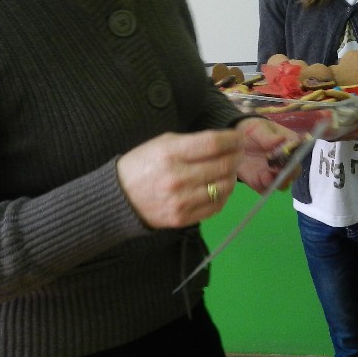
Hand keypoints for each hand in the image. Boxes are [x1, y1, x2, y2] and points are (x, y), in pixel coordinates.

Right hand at [116, 129, 241, 228]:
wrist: (119, 198)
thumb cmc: (142, 165)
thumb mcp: (161, 143)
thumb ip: (191, 142)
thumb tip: (223, 141)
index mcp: (170, 154)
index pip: (213, 144)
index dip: (232, 139)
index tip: (238, 137)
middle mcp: (178, 178)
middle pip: (223, 165)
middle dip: (237, 156)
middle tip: (238, 153)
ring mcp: (182, 201)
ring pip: (224, 187)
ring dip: (232, 176)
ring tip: (229, 170)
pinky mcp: (183, 218)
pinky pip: (216, 206)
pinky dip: (224, 195)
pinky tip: (220, 186)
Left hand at [235, 118, 301, 191]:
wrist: (236, 141)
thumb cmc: (253, 131)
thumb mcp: (259, 128)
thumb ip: (268, 136)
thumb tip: (280, 139)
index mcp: (290, 146)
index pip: (299, 153)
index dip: (295, 157)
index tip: (287, 158)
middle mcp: (286, 162)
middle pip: (294, 172)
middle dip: (287, 173)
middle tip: (276, 170)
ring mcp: (274, 174)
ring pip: (282, 184)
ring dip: (276, 182)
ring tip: (265, 176)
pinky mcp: (262, 182)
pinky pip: (267, 189)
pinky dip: (263, 187)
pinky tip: (257, 179)